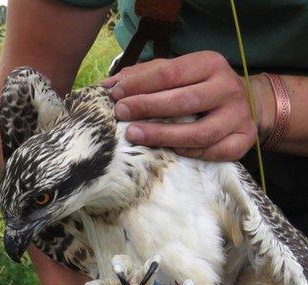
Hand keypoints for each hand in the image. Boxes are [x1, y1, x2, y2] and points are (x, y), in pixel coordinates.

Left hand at [102, 51, 270, 160]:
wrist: (244, 102)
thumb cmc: (196, 86)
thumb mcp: (175, 72)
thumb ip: (143, 75)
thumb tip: (108, 85)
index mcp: (209, 63)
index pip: (170, 72)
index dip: (140, 84)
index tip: (115, 94)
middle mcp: (228, 86)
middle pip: (184, 100)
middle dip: (148, 107)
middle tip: (121, 113)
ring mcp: (238, 115)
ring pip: (200, 132)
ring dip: (163, 135)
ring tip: (134, 134)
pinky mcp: (244, 138)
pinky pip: (217, 151)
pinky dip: (192, 153)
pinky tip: (170, 152)